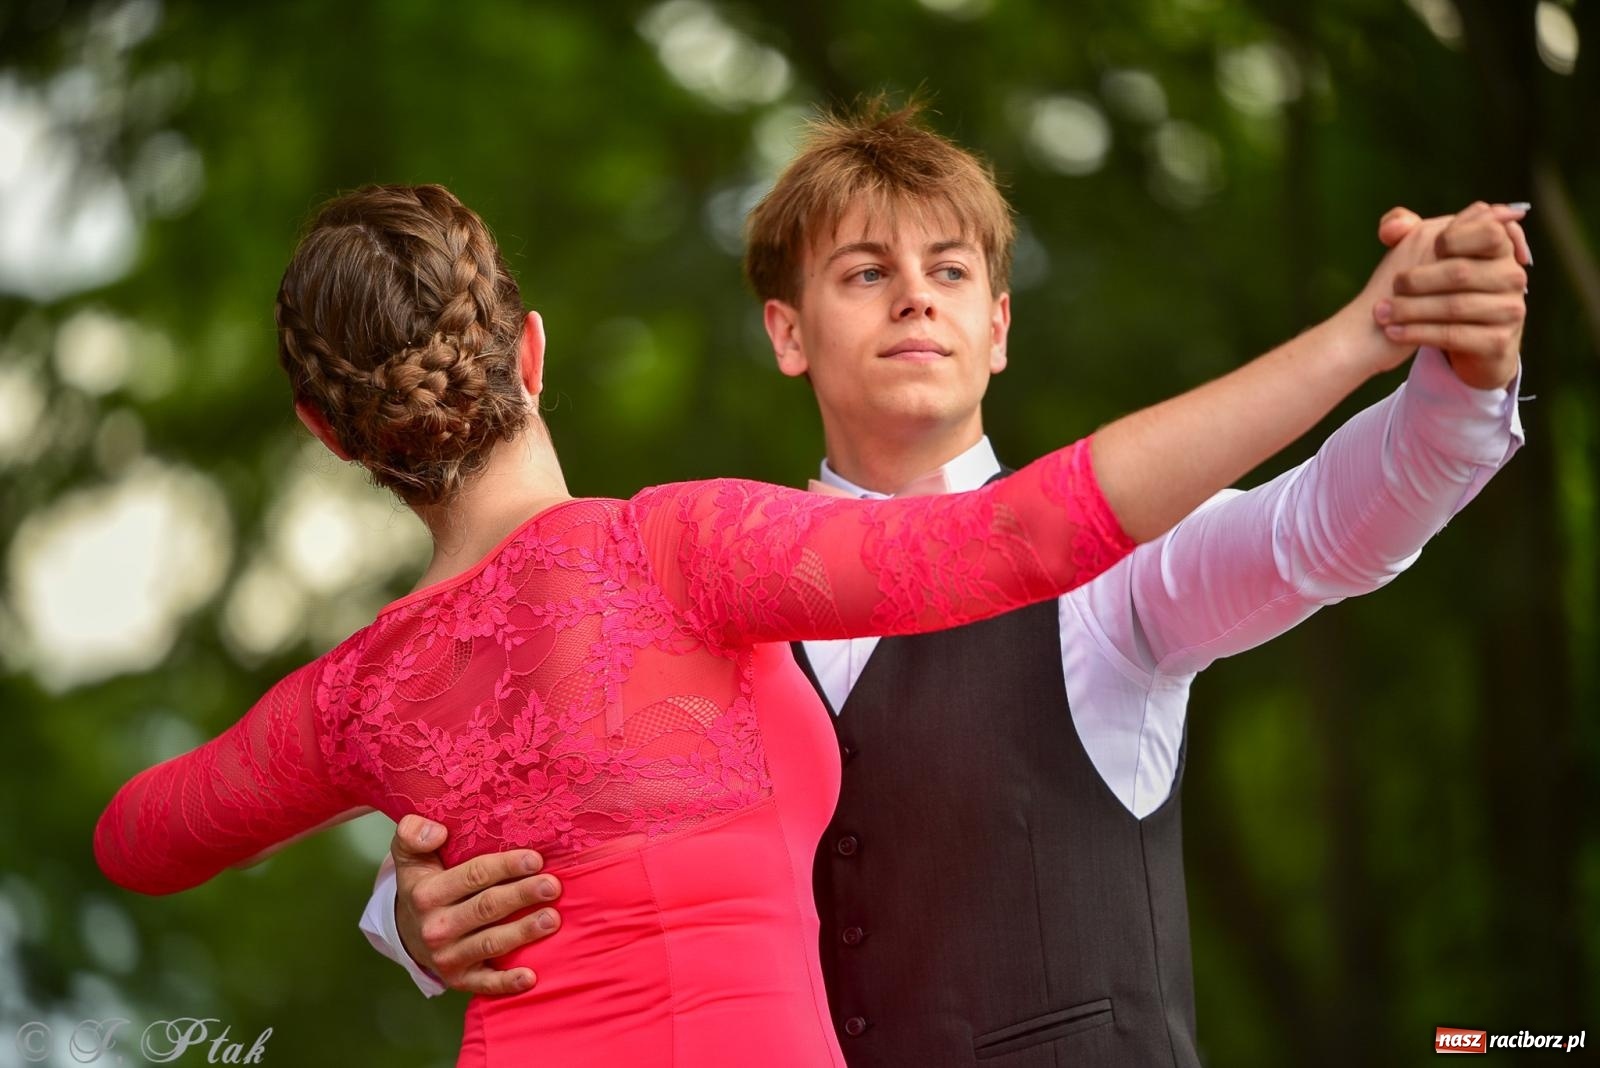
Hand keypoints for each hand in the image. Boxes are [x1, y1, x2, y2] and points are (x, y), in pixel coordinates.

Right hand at [391, 815, 562, 995]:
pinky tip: (531, 977)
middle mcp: (436, 927)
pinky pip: (485, 984)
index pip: (473, 876)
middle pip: (487, 908)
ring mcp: (447, 956)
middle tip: (553, 886)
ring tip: (553, 919)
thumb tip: (436, 831)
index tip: (536, 859)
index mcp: (426, 894)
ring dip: (523, 932)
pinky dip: (507, 983)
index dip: (506, 867)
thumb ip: (413, 834)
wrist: (407, 930)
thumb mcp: (410, 855)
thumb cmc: (423, 883)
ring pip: (491, 943)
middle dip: (522, 895)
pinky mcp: (459, 979)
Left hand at [1371, 202, 1529, 389]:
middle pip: (1461, 272)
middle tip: (1392, 286)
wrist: (1466, 341)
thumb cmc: (1443, 290)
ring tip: (1382, 313)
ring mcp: (1509, 310)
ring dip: (1411, 309)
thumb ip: (1410, 233)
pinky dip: (1418, 333)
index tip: (1428, 248)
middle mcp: (1512, 277)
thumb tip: (1394, 225)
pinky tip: (1393, 332)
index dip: (1453, 238)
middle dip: (1418, 279)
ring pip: (1454, 306)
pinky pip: (1453, 335)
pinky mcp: (1497, 342)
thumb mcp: (1431, 257)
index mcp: (1502, 249)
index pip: (1487, 231)